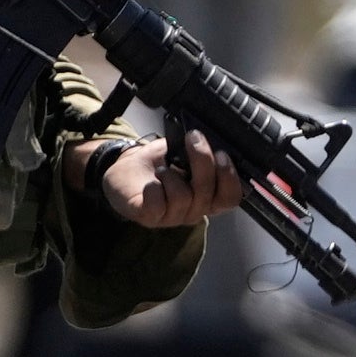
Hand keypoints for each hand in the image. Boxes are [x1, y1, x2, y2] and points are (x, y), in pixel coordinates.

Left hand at [95, 134, 242, 228]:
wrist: (125, 169)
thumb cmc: (158, 163)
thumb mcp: (183, 153)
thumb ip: (201, 153)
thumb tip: (215, 140)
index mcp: (207, 197)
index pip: (230, 198)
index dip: (230, 177)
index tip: (221, 153)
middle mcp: (194, 211)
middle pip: (208, 194)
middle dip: (202, 161)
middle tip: (193, 139)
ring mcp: (172, 217)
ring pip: (183, 198)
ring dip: (171, 175)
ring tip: (162, 168)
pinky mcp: (149, 217)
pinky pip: (157, 203)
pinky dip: (154, 187)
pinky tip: (150, 182)